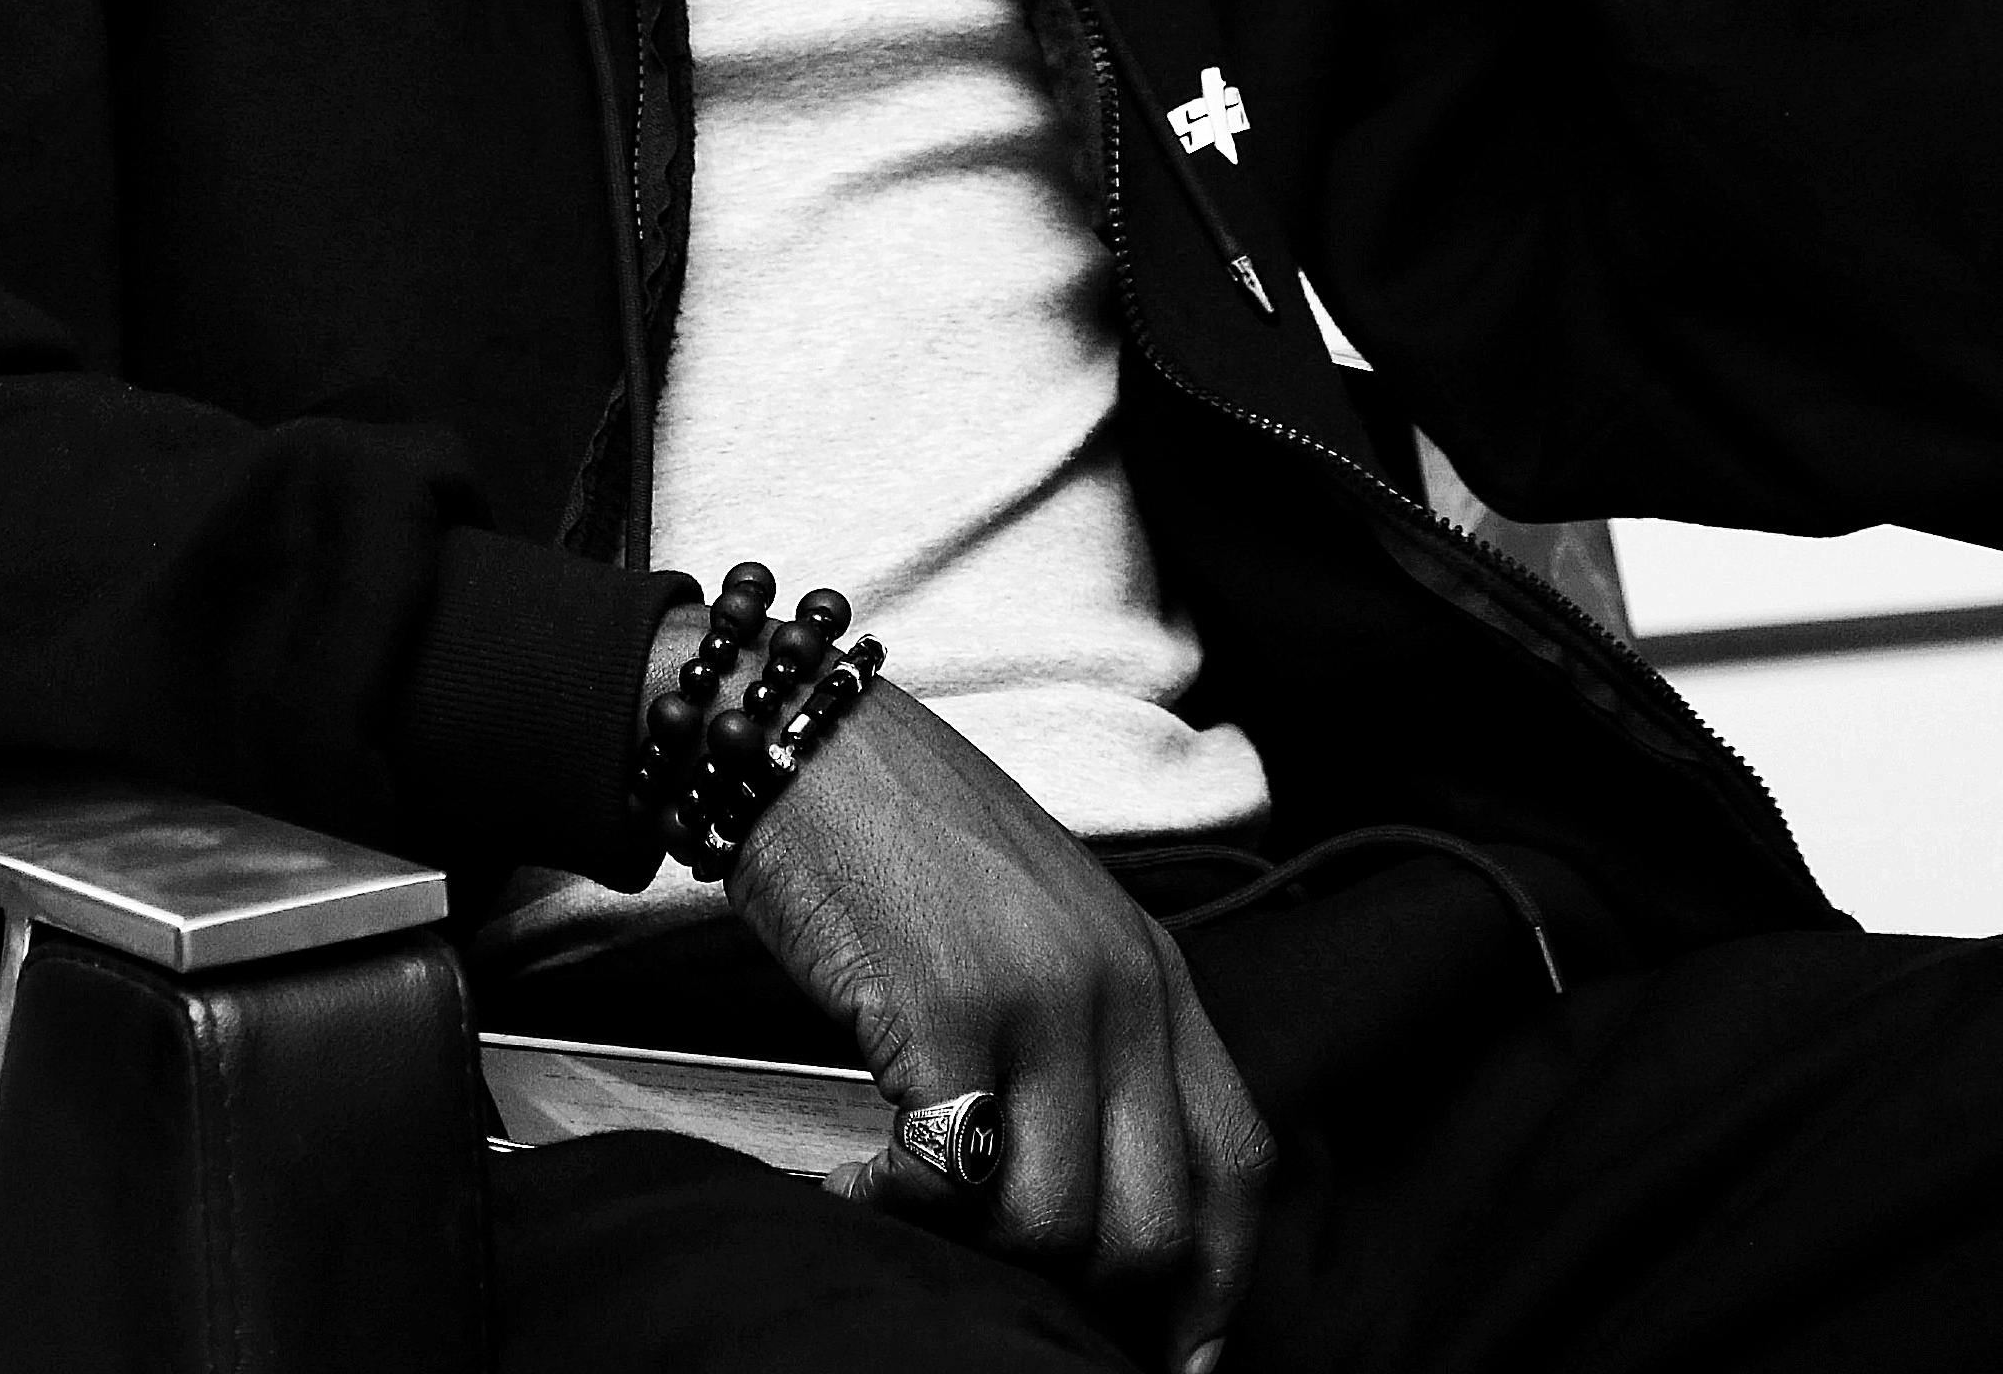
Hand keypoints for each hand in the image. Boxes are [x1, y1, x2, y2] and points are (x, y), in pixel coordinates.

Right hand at [727, 675, 1273, 1368]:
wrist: (809, 737)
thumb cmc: (910, 840)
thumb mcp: (1045, 929)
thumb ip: (1096, 1040)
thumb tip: (1096, 1206)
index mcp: (1156, 967)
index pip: (1238, 1165)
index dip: (1216, 1289)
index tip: (1173, 1357)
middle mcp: (1121, 984)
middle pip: (1153, 1226)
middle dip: (1081, 1292)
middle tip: (1000, 1286)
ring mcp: (1041, 995)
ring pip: (1054, 1225)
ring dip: (974, 1251)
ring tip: (908, 1216)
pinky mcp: (947, 1007)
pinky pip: (947, 1180)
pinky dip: (891, 1212)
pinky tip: (845, 1186)